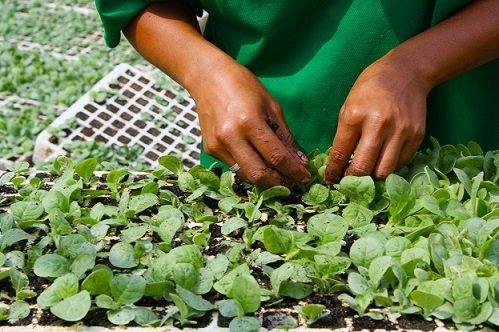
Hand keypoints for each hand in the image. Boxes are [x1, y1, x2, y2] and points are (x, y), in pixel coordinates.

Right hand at [192, 61, 310, 186]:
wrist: (208, 78)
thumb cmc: (244, 87)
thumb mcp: (272, 107)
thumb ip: (285, 137)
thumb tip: (299, 162)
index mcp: (249, 122)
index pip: (276, 157)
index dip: (294, 171)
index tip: (305, 177)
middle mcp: (230, 137)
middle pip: (258, 174)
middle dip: (279, 183)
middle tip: (292, 182)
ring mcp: (217, 145)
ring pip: (245, 175)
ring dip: (264, 179)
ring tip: (278, 174)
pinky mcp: (210, 149)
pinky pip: (234, 166)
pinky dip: (249, 167)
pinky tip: (257, 159)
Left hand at [324, 52, 430, 183]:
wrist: (406, 72)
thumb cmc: (371, 88)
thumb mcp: (349, 105)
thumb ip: (344, 134)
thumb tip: (339, 162)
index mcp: (355, 116)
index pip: (341, 153)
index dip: (333, 171)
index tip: (330, 180)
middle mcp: (379, 125)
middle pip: (364, 168)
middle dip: (352, 179)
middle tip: (348, 181)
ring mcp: (401, 131)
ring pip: (384, 171)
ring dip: (373, 177)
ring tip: (367, 174)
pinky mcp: (417, 135)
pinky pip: (401, 163)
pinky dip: (389, 167)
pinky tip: (382, 162)